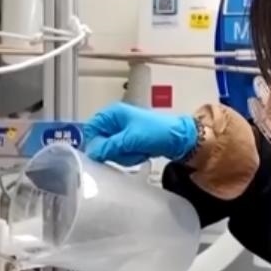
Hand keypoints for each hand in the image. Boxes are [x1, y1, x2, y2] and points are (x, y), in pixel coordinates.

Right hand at [81, 102, 197, 165]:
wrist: (179, 139)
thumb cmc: (158, 131)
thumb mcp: (130, 139)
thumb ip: (109, 146)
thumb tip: (93, 153)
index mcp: (113, 113)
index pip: (91, 128)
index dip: (93, 142)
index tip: (99, 154)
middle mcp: (116, 122)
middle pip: (101, 142)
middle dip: (114, 151)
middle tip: (127, 150)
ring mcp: (123, 133)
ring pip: (111, 151)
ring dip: (125, 155)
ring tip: (138, 150)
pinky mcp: (130, 143)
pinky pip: (122, 155)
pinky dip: (131, 157)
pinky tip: (142, 153)